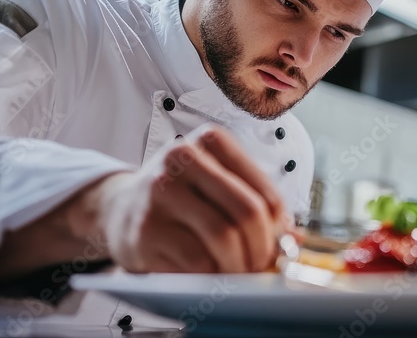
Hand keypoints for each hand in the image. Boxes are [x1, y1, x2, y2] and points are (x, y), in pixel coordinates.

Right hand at [85, 124, 289, 272]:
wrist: (121, 206)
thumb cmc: (181, 196)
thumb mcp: (219, 185)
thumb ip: (257, 205)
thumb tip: (296, 240)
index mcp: (212, 141)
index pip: (265, 191)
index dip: (279, 228)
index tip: (279, 247)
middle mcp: (182, 158)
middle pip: (246, 212)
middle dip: (263, 249)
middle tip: (263, 267)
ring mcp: (160, 191)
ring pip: (223, 237)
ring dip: (240, 265)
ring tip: (241, 273)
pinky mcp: (146, 228)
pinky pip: (195, 260)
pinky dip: (213, 275)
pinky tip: (213, 275)